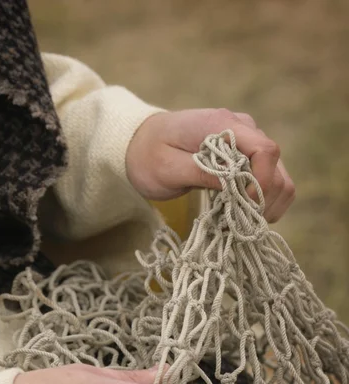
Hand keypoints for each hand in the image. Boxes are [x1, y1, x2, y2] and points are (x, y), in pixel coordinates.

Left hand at [126, 109, 294, 222]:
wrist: (140, 144)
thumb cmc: (149, 156)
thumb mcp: (168, 169)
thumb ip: (201, 173)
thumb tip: (235, 184)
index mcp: (223, 125)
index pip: (265, 150)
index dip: (262, 183)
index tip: (244, 205)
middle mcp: (243, 129)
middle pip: (276, 166)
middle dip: (266, 199)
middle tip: (239, 223)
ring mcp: (247, 142)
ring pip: (279, 176)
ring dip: (268, 204)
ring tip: (242, 222)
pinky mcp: (246, 157)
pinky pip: (270, 181)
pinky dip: (264, 202)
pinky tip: (244, 214)